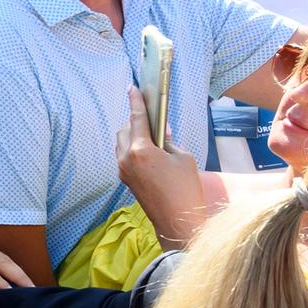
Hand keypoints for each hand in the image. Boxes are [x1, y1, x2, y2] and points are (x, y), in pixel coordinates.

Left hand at [114, 87, 204, 247]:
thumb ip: (169, 141)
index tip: (132, 87)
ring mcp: (123, 170)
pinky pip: (124, 155)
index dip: (135, 100)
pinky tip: (148, 150)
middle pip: (125, 129)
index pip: (136, 118)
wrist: (177, 220)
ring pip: (121, 142)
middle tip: (152, 116)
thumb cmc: (185, 188)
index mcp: (141, 150)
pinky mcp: (124, 179)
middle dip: (136, 120)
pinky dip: (133, 148)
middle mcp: (126, 158)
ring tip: (152, 134)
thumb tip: (162, 132)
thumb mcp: (183, 157)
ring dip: (133, 134)